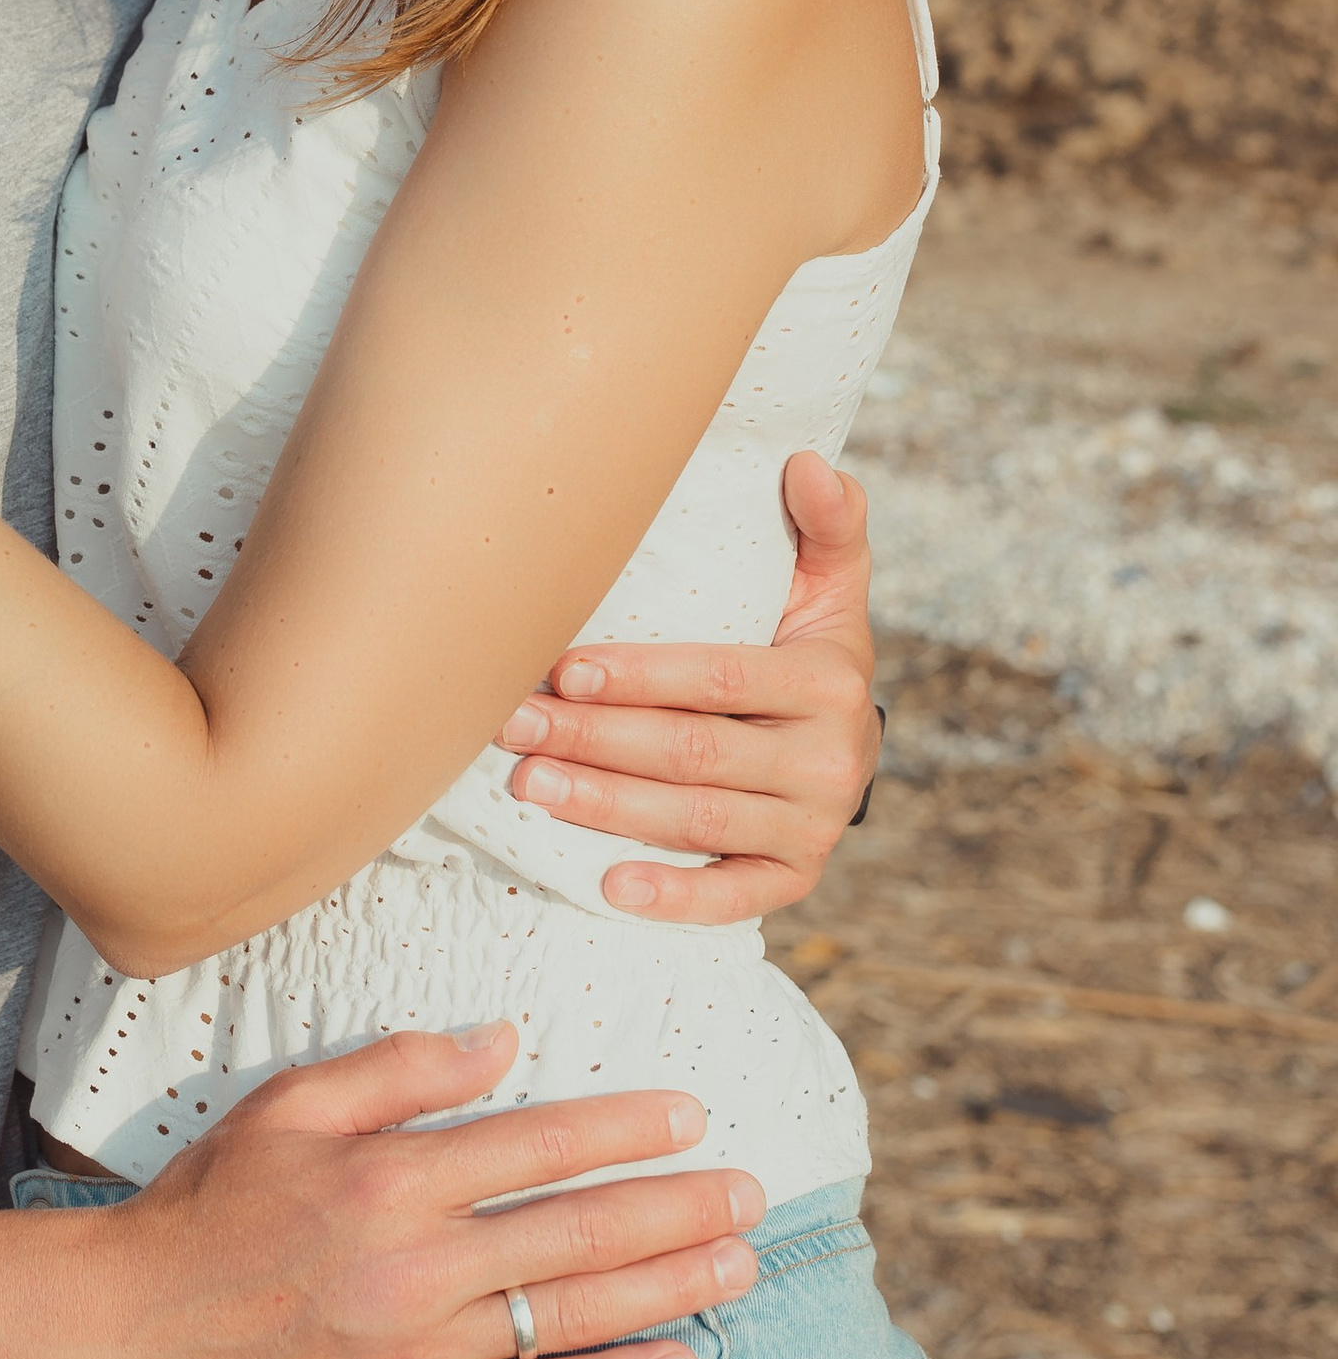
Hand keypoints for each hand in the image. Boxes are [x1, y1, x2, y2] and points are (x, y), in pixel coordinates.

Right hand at [99, 1024, 760, 1358]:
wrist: (140, 1325)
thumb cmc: (216, 1200)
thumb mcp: (290, 1105)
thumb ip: (399, 1069)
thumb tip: (502, 1041)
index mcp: (388, 1180)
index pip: (535, 1146)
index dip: (622, 1130)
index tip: (690, 1116)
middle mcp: (415, 1267)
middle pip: (576, 1234)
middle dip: (676, 1210)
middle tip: (751, 1191)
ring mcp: (420, 1351)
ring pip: (571, 1318)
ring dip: (668, 1290)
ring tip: (740, 1266)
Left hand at [498, 450, 877, 924]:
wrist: (845, 737)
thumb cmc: (806, 642)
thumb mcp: (827, 581)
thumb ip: (825, 521)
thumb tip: (808, 460)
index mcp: (828, 680)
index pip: (720, 678)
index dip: (641, 676)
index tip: (564, 669)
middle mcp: (829, 760)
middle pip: (694, 752)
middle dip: (595, 740)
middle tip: (512, 725)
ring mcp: (812, 826)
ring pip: (697, 821)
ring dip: (606, 807)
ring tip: (527, 785)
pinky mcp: (794, 878)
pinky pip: (733, 896)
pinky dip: (674, 898)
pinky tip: (608, 885)